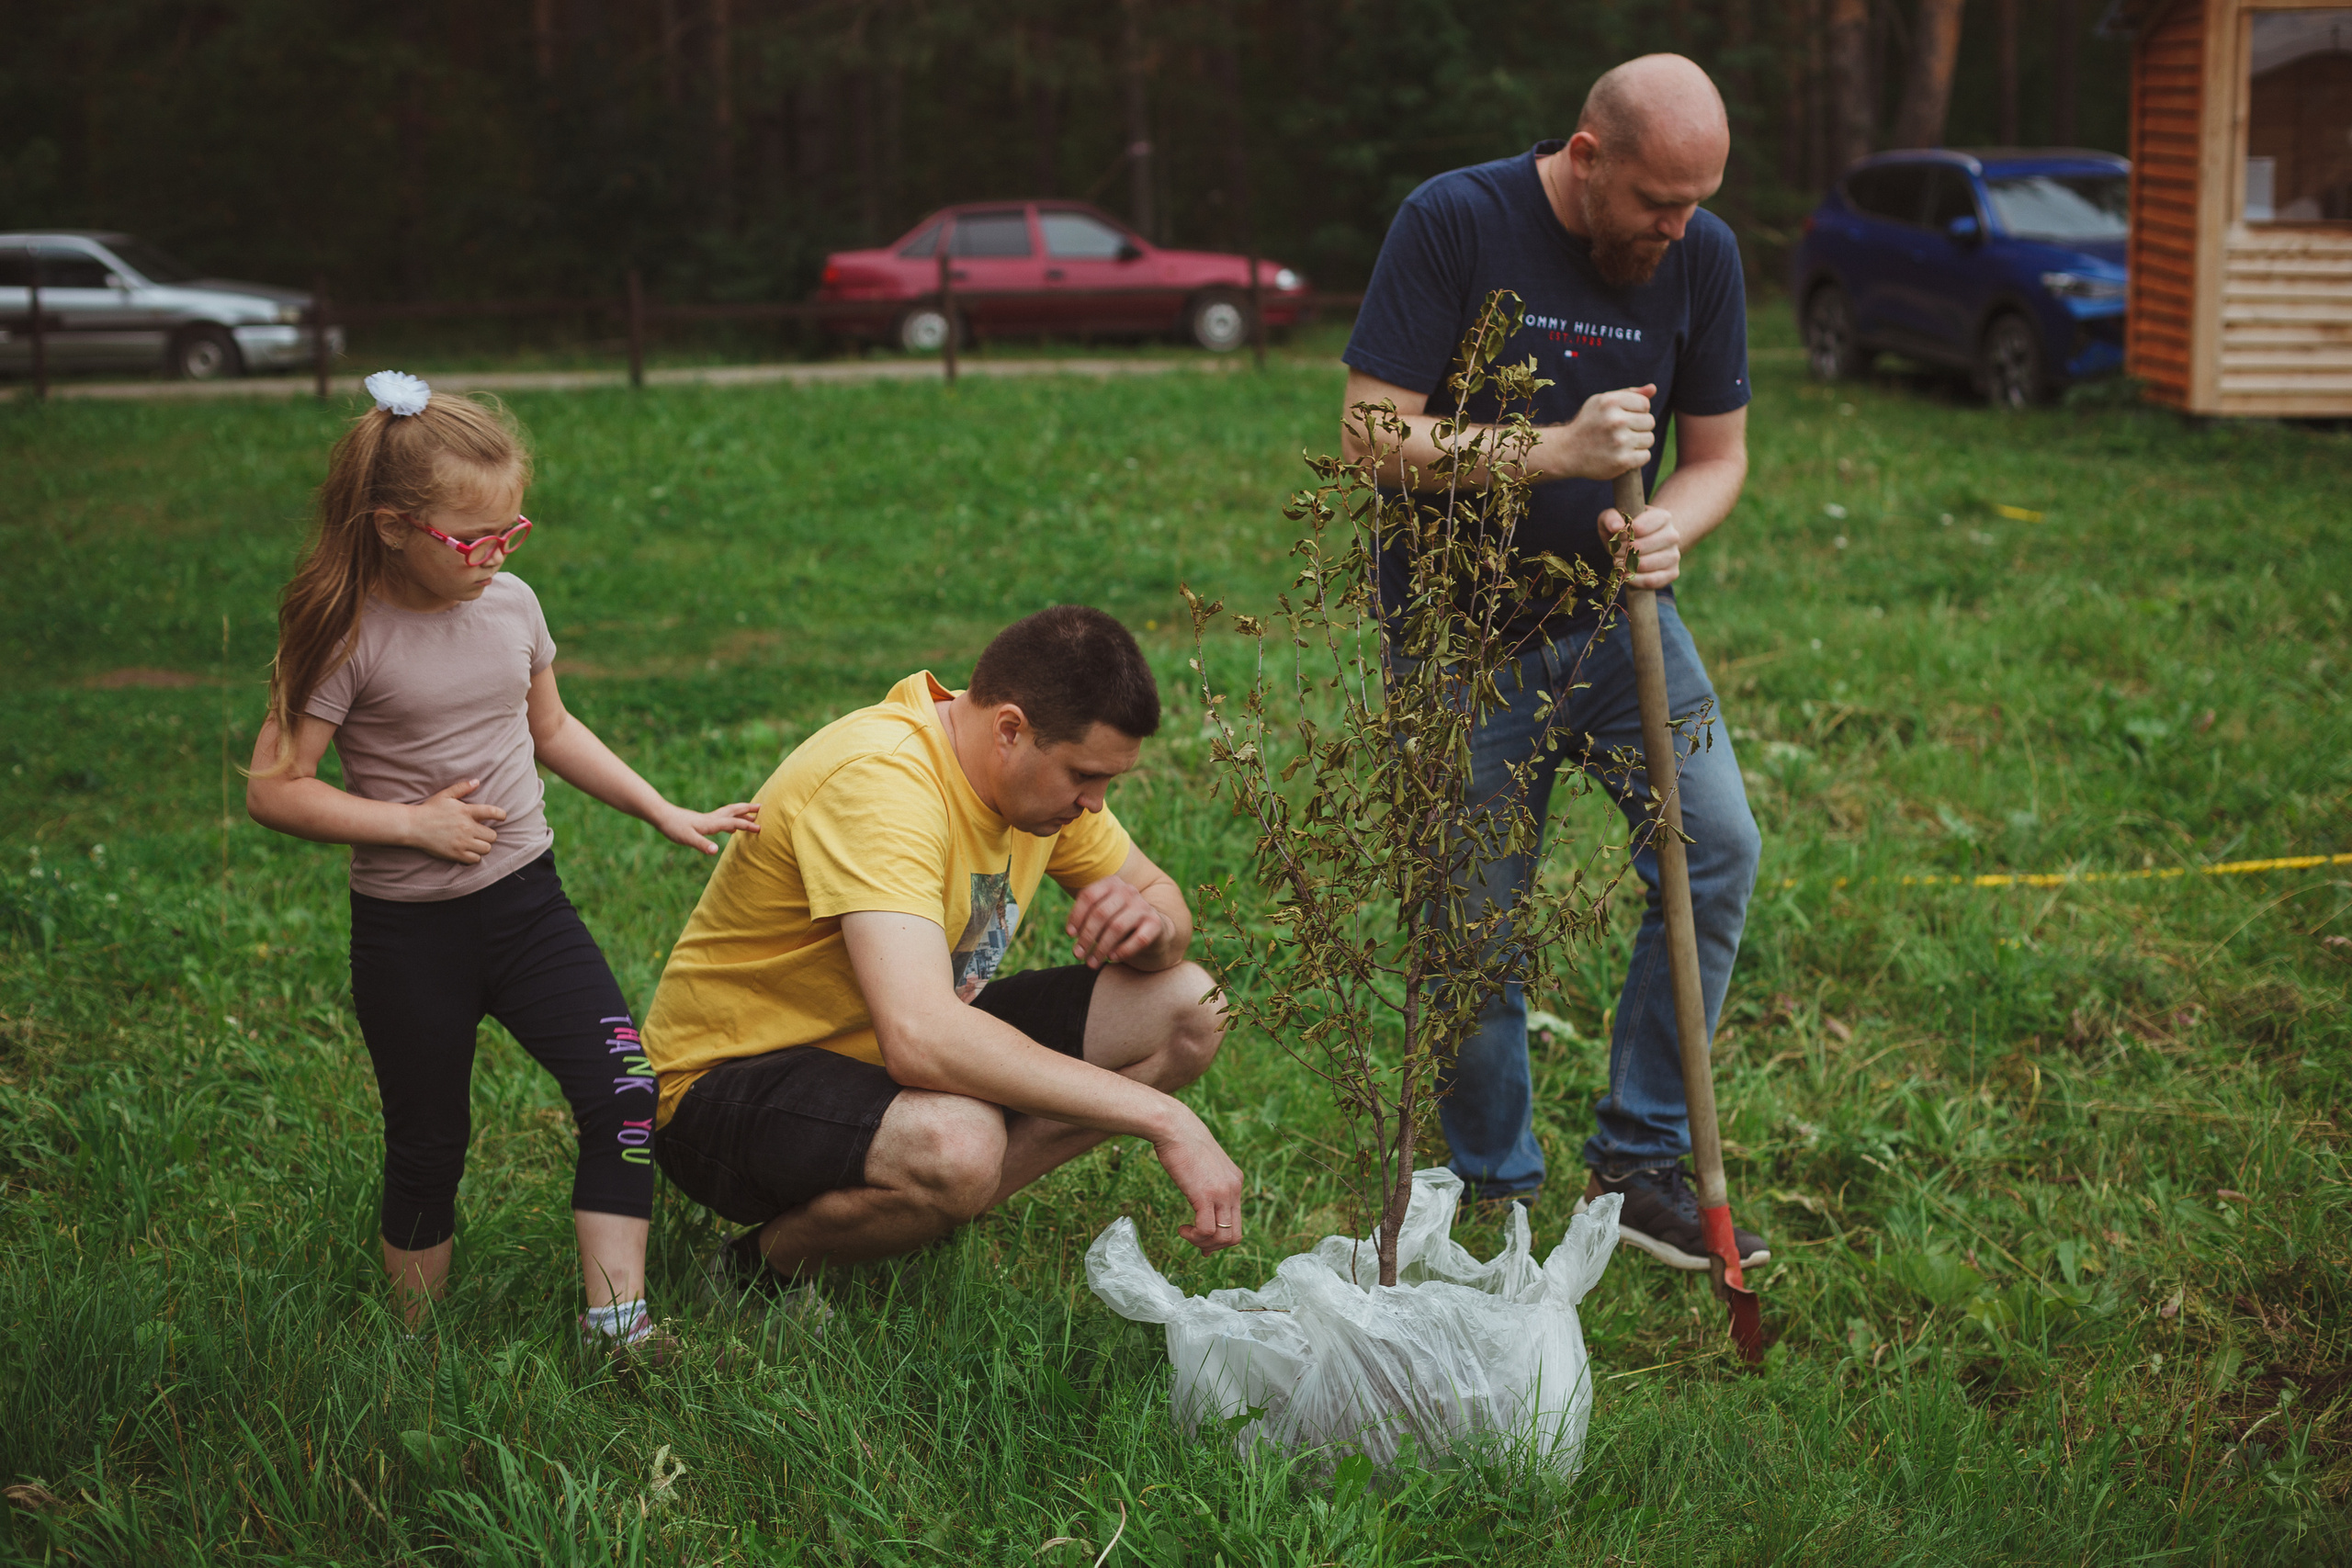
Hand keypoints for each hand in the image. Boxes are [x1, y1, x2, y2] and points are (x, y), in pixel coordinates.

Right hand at [407, 779, 504, 862]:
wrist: (412, 826)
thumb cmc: (429, 809)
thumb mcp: (445, 795)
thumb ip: (462, 788)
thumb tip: (477, 781)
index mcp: (466, 811)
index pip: (492, 812)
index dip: (501, 815)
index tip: (501, 817)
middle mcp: (467, 827)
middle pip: (492, 836)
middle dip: (489, 835)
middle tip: (481, 833)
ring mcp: (462, 842)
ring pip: (486, 849)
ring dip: (483, 846)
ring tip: (475, 843)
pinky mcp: (455, 854)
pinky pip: (475, 859)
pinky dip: (474, 857)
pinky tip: (468, 851)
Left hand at [655, 801, 761, 853]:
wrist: (661, 815)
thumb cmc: (674, 827)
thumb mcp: (687, 838)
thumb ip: (702, 845)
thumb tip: (715, 851)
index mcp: (711, 823)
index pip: (734, 823)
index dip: (747, 825)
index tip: (761, 828)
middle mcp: (712, 819)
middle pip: (734, 811)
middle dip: (748, 809)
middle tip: (762, 807)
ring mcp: (707, 819)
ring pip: (729, 813)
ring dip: (741, 812)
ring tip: (752, 814)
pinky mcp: (702, 821)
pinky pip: (722, 819)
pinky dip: (731, 820)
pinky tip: (730, 828)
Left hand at [1067, 876, 1168, 967]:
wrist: (1152, 929)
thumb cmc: (1117, 922)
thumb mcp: (1101, 916)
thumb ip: (1086, 919)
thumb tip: (1072, 934)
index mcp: (1111, 883)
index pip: (1088, 896)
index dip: (1076, 916)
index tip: (1070, 935)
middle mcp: (1128, 890)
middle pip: (1101, 913)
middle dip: (1086, 937)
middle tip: (1078, 955)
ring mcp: (1143, 906)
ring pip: (1117, 927)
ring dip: (1101, 948)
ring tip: (1092, 963)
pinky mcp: (1155, 923)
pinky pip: (1138, 939)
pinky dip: (1123, 950)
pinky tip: (1113, 957)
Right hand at [1153, 1110, 1244, 1253]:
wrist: (1175, 1126)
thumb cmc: (1182, 1142)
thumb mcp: (1203, 1165)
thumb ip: (1208, 1182)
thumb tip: (1202, 1200)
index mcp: (1235, 1182)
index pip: (1237, 1221)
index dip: (1221, 1237)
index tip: (1203, 1240)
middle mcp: (1234, 1189)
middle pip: (1235, 1235)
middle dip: (1215, 1246)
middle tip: (1197, 1245)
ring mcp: (1222, 1193)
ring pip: (1224, 1237)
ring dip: (1203, 1243)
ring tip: (1186, 1233)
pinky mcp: (1206, 1195)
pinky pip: (1207, 1231)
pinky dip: (1194, 1236)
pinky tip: (1182, 1228)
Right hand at [1552, 383, 1656, 480]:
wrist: (1566, 452)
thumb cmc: (1588, 424)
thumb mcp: (1602, 402)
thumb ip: (1629, 394)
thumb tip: (1653, 388)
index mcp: (1611, 402)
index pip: (1645, 405)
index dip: (1636, 412)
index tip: (1623, 418)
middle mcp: (1616, 420)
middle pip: (1650, 422)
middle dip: (1639, 427)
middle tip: (1622, 433)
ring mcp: (1619, 442)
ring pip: (1649, 439)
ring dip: (1639, 443)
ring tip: (1621, 444)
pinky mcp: (1622, 461)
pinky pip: (1645, 456)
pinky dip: (1637, 458)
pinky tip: (1622, 455)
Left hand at [1598, 502, 1682, 588]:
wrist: (1644, 542)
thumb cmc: (1626, 528)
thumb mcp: (1614, 517)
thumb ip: (1611, 518)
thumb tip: (1616, 527)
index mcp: (1663, 517)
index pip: (1639, 528)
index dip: (1622, 536)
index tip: (1616, 537)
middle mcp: (1673, 535)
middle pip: (1641, 547)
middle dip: (1622, 551)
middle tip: (1615, 552)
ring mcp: (1674, 555)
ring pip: (1646, 564)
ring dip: (1626, 566)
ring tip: (1620, 562)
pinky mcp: (1672, 573)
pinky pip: (1652, 581)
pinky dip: (1635, 580)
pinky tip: (1626, 575)